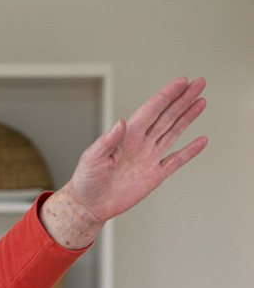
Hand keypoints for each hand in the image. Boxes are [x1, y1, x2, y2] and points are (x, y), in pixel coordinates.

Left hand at [42, 76, 207, 248]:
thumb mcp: (92, 158)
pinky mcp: (154, 176)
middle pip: (166, 116)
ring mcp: (149, 158)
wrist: (89, 205)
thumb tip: (121, 121)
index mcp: (126, 136)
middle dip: (182, 100)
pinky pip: (176, 161)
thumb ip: (107, 140)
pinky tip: (201, 141)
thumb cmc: (85, 180)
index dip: (166, 96)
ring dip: (187, 117)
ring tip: (201, 101)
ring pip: (173, 133)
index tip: (181, 82)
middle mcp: (140, 144)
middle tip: (198, 83)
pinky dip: (189, 151)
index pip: (150, 111)